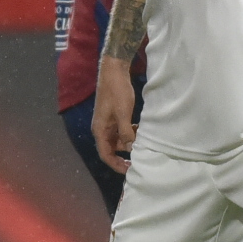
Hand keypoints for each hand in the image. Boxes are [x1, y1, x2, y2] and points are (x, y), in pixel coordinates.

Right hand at [93, 59, 137, 174]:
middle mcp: (101, 128)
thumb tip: (130, 149)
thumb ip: (126, 132)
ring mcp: (108, 122)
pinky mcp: (114, 115)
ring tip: (143, 143)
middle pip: (112, 149)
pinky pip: (121, 130)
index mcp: (100, 130)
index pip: (106, 155)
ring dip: (129, 142)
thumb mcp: (123, 113)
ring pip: (118, 139)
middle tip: (140, 158)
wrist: (114, 71)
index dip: (116, 165)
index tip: (129, 170)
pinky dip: (130, 132)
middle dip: (125, 154)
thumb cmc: (117, 92)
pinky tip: (140, 130)